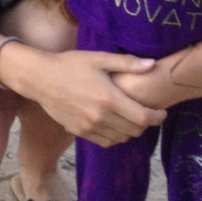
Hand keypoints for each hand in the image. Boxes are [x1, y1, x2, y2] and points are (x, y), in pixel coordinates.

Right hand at [9, 47, 166, 147]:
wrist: (40, 78)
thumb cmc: (70, 64)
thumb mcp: (98, 58)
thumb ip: (126, 63)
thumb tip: (152, 65)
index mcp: (108, 98)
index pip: (142, 117)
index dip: (157, 118)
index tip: (161, 112)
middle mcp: (100, 116)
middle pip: (134, 131)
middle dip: (145, 124)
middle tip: (147, 113)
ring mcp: (88, 127)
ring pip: (121, 139)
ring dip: (130, 131)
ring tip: (131, 118)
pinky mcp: (79, 132)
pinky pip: (105, 142)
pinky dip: (115, 137)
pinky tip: (114, 125)